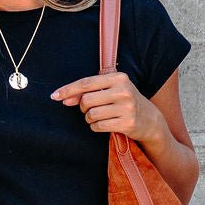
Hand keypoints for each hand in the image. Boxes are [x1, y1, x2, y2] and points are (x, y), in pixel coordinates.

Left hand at [50, 70, 166, 147]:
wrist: (150, 120)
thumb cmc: (125, 102)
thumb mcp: (111, 90)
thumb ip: (89, 91)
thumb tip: (64, 99)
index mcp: (118, 78)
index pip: (87, 83)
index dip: (68, 90)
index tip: (54, 96)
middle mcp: (123, 90)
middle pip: (86, 100)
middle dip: (83, 108)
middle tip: (91, 109)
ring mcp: (126, 107)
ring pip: (91, 115)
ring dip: (90, 119)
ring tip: (101, 117)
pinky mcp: (127, 123)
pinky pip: (98, 126)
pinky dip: (96, 127)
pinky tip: (106, 125)